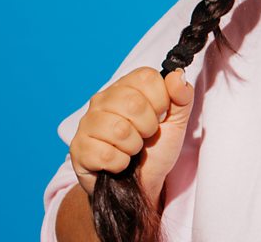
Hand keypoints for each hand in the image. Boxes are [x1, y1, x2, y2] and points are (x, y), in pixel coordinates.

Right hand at [69, 67, 194, 204]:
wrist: (140, 183)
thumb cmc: (156, 148)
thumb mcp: (177, 121)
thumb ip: (182, 96)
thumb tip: (177, 75)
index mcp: (127, 85)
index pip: (147, 78)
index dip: (161, 100)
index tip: (159, 115)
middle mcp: (103, 98)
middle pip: (133, 104)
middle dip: (148, 127)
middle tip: (145, 135)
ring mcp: (87, 122)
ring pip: (119, 130)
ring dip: (134, 146)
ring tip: (132, 149)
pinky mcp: (78, 147)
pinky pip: (106, 154)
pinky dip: (120, 163)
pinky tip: (119, 161)